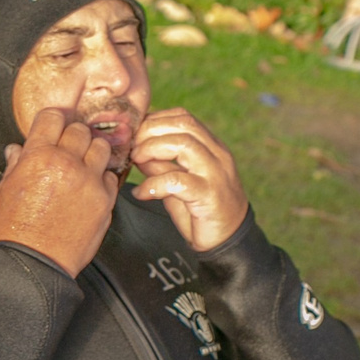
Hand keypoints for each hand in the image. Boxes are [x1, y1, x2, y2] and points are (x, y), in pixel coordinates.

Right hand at [0, 107, 118, 275]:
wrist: (35, 263)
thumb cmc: (16, 229)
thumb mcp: (5, 191)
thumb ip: (15, 164)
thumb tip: (16, 149)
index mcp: (38, 156)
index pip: (53, 116)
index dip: (52, 121)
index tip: (53, 129)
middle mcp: (66, 163)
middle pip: (80, 129)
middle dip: (73, 136)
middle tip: (68, 150)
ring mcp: (89, 181)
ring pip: (101, 147)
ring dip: (93, 152)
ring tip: (84, 165)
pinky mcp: (105, 200)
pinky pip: (112, 176)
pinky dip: (103, 178)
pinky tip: (91, 187)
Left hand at [130, 110, 249, 250]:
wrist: (228, 241)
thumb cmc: (201, 210)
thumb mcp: (178, 183)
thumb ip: (161, 165)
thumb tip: (136, 152)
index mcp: (211, 147)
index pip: (184, 118)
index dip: (155, 120)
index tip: (134, 133)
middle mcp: (217, 155)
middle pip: (184, 125)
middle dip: (151, 130)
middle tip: (131, 147)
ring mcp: (216, 173)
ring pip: (184, 145)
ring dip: (152, 149)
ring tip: (135, 162)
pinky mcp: (210, 195)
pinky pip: (179, 181)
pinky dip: (154, 184)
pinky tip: (142, 192)